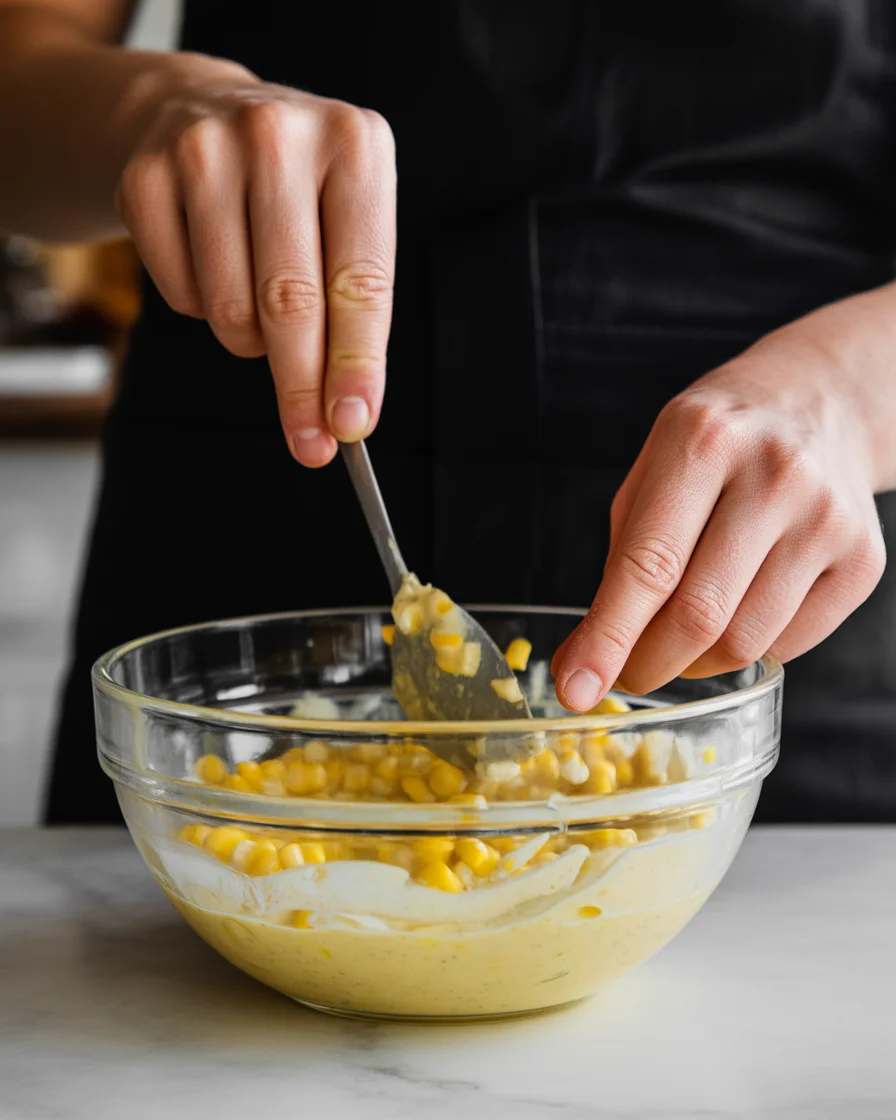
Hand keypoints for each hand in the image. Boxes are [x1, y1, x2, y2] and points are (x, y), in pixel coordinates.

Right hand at [115, 64, 395, 466]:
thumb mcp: (348, 223)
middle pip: (290, 304)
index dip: (356, 367)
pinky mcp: (145, 177)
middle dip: (302, 387)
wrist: (199, 112)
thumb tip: (347, 415)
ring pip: (230, 309)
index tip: (352, 426)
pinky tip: (214, 267)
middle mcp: (278, 136)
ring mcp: (203, 150)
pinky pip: (181, 296)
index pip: (359, 284)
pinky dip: (202, 309)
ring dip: (250, 341)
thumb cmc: (297, 189)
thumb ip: (354, 314)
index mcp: (354, 144)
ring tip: (259, 304)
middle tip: (310, 442)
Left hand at [552, 316, 887, 709]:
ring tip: (680, 637)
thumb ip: (621, 560)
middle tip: (626, 674)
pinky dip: (747, 650)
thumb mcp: (653, 472)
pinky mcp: (862, 559)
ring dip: (695, 663)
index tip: (576, 689)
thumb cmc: (718, 444)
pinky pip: (789, 644)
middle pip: (700, 615)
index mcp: (702, 442)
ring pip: (745, 642)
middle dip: (648, 664)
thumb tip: (584, 659)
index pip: (648, 565)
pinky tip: (736, 613)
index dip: (608, 637)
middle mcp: (774, 475)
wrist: (820, 402)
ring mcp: (827, 519)